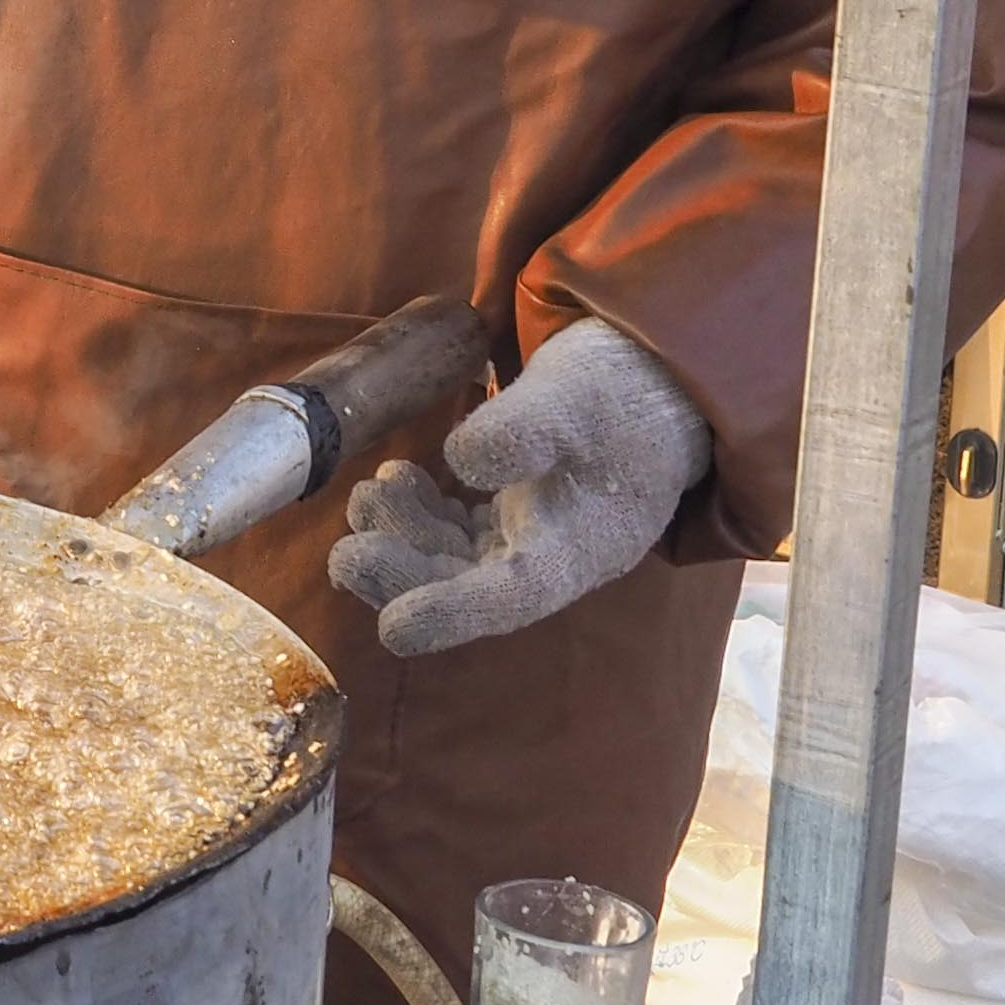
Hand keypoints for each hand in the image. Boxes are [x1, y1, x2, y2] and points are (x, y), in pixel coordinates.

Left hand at [329, 318, 710, 651]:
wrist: (658, 376)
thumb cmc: (622, 389)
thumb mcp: (572, 395)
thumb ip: (519, 429)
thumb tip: (460, 461)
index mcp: (581, 547)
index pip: (511, 595)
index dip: (450, 616)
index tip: (393, 628)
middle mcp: (554, 557)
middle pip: (470, 586)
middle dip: (405, 575)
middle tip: (346, 552)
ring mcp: (533, 537)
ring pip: (456, 560)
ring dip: (405, 540)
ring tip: (368, 497)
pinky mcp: (516, 514)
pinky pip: (459, 533)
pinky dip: (421, 516)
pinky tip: (397, 482)